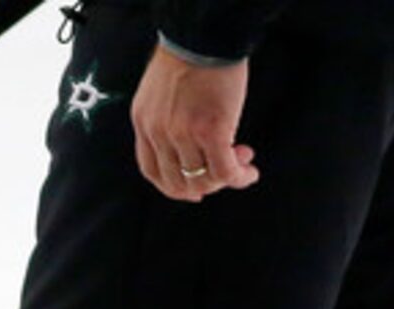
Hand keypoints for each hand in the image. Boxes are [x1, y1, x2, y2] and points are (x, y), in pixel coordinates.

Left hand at [132, 46, 258, 201]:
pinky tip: (250, 172)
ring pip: (204, 178)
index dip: (173, 187)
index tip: (191, 190)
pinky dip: (240, 177)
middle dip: (205, 184)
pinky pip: (226, 171)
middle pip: (179, 181)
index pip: (152, 170)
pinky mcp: (211, 131)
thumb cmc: (189, 53)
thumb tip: (190, 142)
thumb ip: (166, 117)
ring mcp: (183, 134)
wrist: (203, 34)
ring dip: (226, 178)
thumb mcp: (161, 91)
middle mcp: (159, 132)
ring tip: (242, 164)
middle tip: (224, 173)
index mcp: (144, 122)